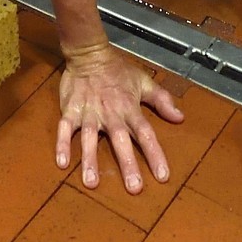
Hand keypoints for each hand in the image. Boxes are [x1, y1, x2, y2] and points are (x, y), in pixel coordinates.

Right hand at [56, 41, 183, 191]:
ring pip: (91, 138)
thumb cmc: (117, 69)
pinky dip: (62, 144)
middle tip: (133, 188)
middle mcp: (111, 113)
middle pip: (120, 140)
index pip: (146, 133)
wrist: (89, 53)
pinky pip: (65, 128)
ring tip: (91, 182)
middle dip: (127, 164)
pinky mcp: (71, 110)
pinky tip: (62, 163)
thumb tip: (180, 118)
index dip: (154, 154)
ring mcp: (89, 112)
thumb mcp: (143, 81)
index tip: (162, 176)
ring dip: (90, 159)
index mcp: (129, 108)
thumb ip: (161, 100)